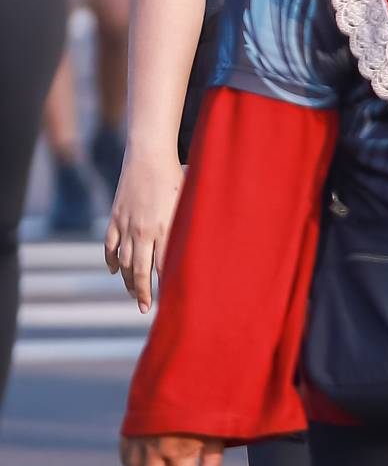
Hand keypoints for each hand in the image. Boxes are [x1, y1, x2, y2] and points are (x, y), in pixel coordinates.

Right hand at [106, 144, 183, 312]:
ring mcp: (126, 225)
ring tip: (134, 295)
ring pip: (124, 262)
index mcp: (165, 229)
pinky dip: (111, 260)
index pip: (164, 268)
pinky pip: (109, 245)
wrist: (149, 155)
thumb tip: (199, 249)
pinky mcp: (115, 216)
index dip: (166, 287)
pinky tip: (115, 271)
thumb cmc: (176, 177)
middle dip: (143, 293)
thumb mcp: (189, 203)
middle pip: (141, 271)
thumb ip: (189, 226)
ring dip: (128, 281)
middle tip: (145, 309)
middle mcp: (144, 231)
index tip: (170, 303)